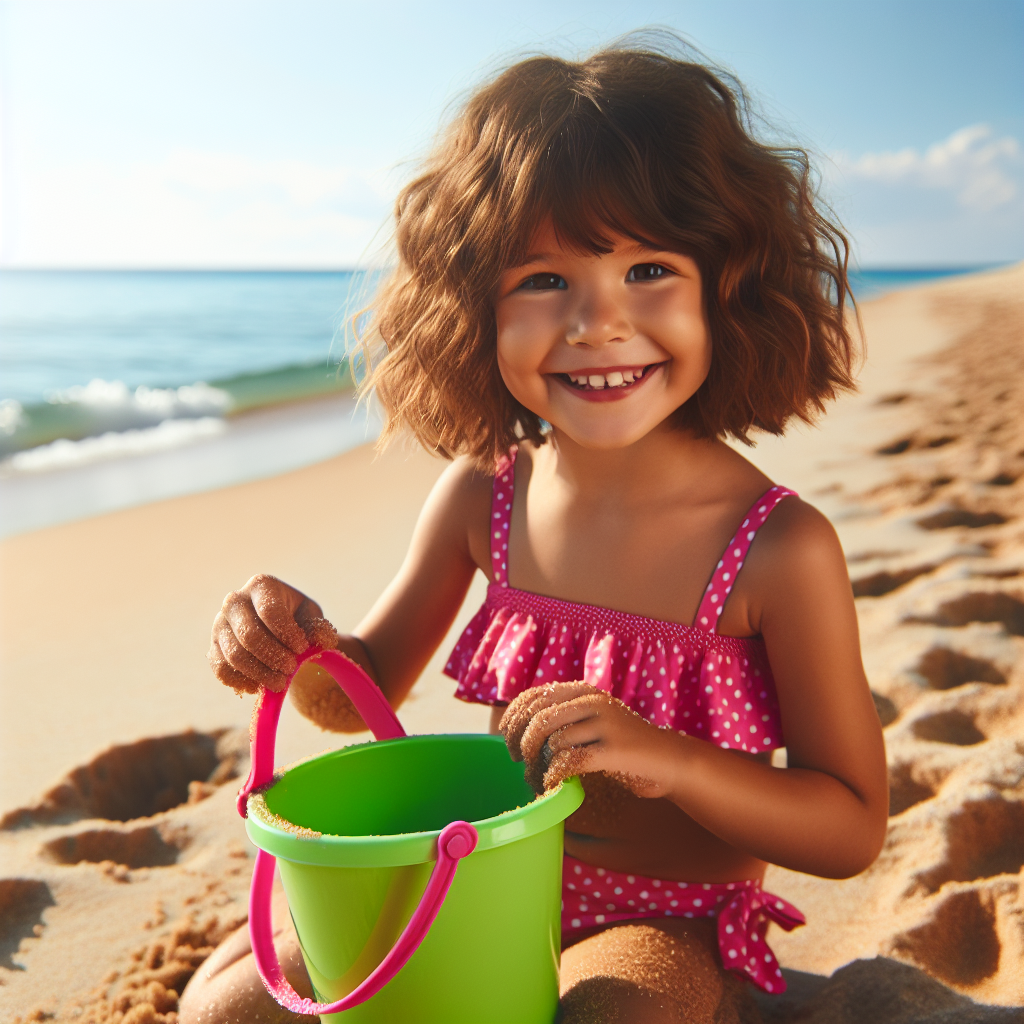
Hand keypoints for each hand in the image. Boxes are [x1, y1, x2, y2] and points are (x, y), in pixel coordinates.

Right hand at [208, 574, 338, 693]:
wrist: (276, 629)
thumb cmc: (296, 618)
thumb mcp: (311, 616)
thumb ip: (316, 627)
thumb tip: (316, 642)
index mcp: (261, 586)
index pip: (269, 611)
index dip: (286, 633)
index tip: (302, 649)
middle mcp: (234, 601)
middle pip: (249, 634)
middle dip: (273, 657)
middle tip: (291, 669)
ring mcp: (220, 625)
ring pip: (234, 655)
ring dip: (260, 673)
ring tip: (280, 682)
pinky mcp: (213, 648)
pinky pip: (221, 670)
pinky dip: (241, 681)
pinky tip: (260, 686)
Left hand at [500, 682, 673, 797]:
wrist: (668, 758)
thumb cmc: (623, 743)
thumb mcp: (593, 719)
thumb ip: (564, 716)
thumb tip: (518, 728)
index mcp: (583, 691)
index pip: (535, 696)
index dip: (514, 716)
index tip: (505, 735)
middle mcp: (593, 701)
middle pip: (539, 718)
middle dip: (521, 741)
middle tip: (519, 759)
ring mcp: (605, 724)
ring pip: (553, 741)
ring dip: (537, 764)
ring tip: (536, 777)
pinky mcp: (614, 750)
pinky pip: (572, 762)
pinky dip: (555, 775)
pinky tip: (551, 783)